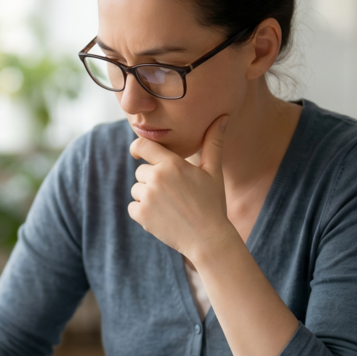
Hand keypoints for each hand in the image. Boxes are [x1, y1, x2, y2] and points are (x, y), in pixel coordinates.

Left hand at [128, 115, 235, 262]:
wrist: (208, 238)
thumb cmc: (212, 203)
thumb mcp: (213, 171)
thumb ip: (213, 143)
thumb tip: (223, 117)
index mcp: (171, 163)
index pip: (141, 146)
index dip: (137, 148)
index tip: (138, 153)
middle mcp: (155, 178)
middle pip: (141, 171)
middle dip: (152, 180)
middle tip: (174, 194)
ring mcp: (146, 197)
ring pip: (137, 189)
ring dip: (148, 196)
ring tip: (170, 206)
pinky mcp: (140, 214)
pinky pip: (133, 207)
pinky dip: (143, 212)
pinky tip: (162, 217)